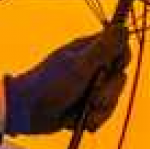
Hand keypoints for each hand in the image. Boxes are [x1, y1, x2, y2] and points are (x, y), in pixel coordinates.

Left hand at [3, 24, 130, 135]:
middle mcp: (92, 68)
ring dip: (101, 110)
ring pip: (113, 98)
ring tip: (83, 114)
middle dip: (109, 92)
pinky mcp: (87, 106)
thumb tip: (123, 27)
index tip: (113, 68)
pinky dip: (93, 119)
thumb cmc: (49, 86)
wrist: (26, 113)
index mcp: (89, 51)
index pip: (120, 47)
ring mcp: (89, 87)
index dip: (122, 58)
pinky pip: (103, 113)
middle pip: (120, 76)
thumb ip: (102, 49)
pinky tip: (78, 122)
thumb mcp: (78, 67)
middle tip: (93, 98)